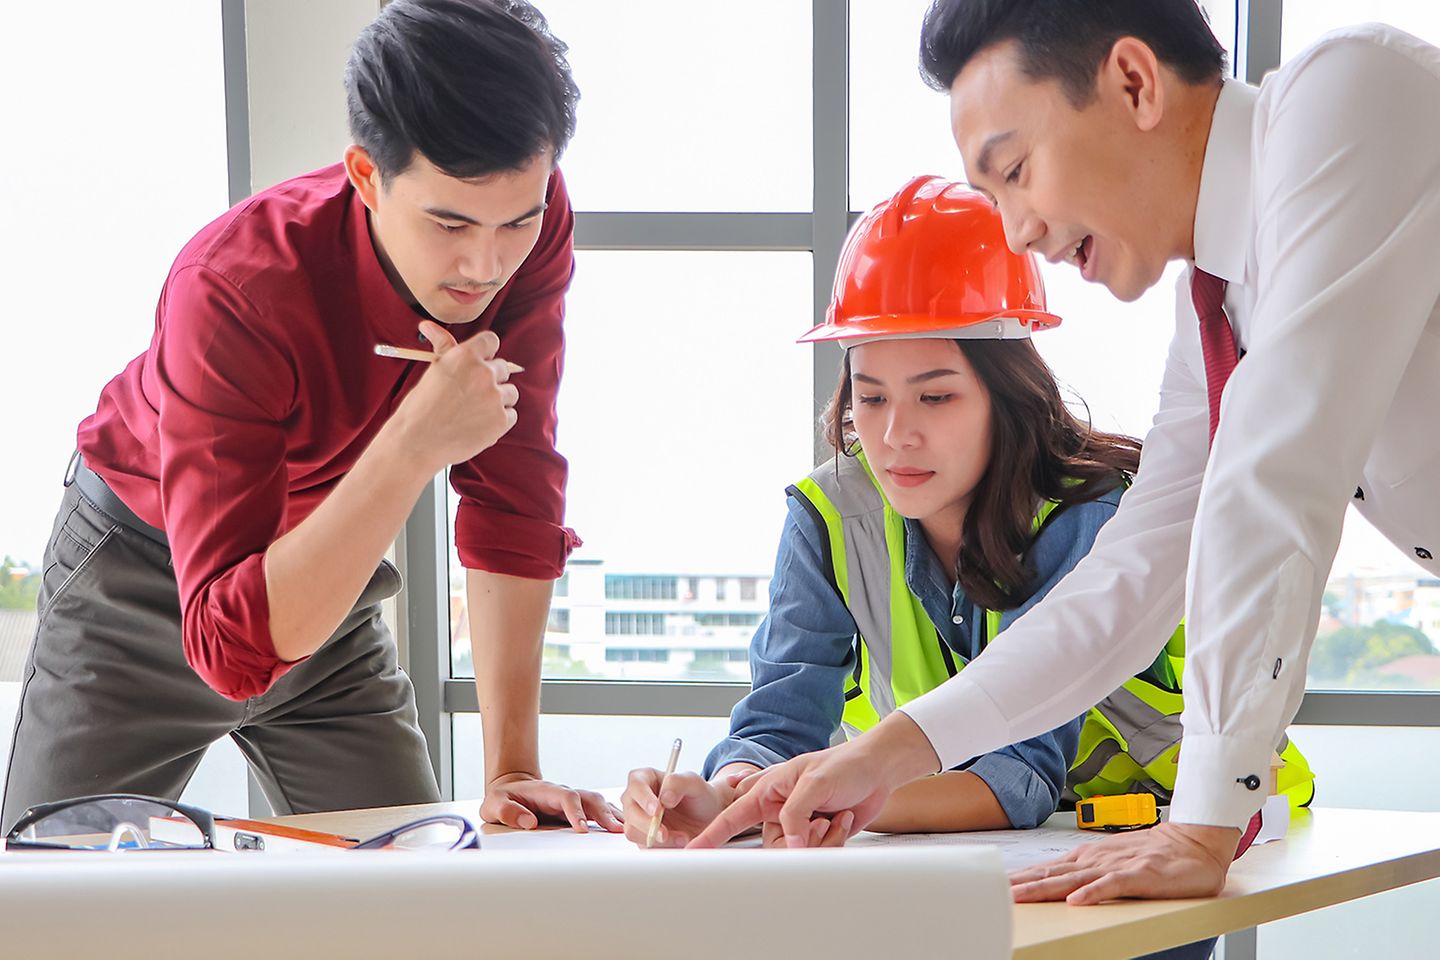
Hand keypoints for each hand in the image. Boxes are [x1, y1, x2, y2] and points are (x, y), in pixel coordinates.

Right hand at [389, 321, 519, 471]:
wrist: (417, 441)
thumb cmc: (421, 406)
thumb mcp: (433, 370)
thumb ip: (442, 346)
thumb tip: (428, 325)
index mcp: (465, 356)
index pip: (491, 341)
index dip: (486, 353)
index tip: (479, 364)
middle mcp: (484, 373)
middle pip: (503, 369)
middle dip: (490, 380)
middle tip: (470, 395)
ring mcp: (495, 397)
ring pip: (510, 393)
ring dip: (498, 400)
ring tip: (474, 411)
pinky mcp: (501, 420)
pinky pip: (511, 414)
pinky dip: (499, 420)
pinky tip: (479, 424)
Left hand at [480, 773, 623, 833]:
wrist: (511, 788)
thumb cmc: (503, 798)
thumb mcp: (495, 804)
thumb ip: (508, 811)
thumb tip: (528, 821)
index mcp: (547, 791)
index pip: (567, 797)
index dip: (576, 812)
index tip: (581, 828)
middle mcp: (564, 794)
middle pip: (590, 798)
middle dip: (604, 814)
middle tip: (616, 830)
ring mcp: (574, 800)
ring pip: (599, 803)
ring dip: (613, 816)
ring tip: (626, 832)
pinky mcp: (578, 810)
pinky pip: (600, 811)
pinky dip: (613, 817)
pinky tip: (624, 829)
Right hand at [621, 768, 747, 847]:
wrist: (707, 818)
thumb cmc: (699, 796)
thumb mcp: (696, 783)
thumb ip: (679, 783)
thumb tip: (664, 798)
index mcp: (646, 778)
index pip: (636, 784)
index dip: (644, 797)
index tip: (657, 810)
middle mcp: (637, 798)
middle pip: (630, 811)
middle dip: (647, 824)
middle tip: (665, 833)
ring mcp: (637, 819)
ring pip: (633, 831)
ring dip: (656, 839)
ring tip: (682, 837)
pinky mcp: (642, 837)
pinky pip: (644, 846)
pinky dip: (662, 848)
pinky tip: (679, 842)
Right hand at [688, 712, 938, 848]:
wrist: (879, 770)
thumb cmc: (845, 764)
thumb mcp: (815, 783)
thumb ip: (795, 813)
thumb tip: (788, 843)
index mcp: (768, 790)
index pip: (733, 816)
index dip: (711, 836)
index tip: (692, 851)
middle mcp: (780, 809)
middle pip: (772, 846)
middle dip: (799, 842)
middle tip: (820, 823)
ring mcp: (799, 824)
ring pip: (796, 854)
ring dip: (821, 839)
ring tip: (835, 816)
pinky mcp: (818, 836)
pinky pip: (818, 854)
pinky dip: (835, 840)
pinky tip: (843, 818)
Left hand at [1009, 821, 1240, 903]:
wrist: (1191, 843)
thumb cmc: (1151, 854)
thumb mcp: (1110, 862)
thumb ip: (1085, 872)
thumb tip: (1054, 884)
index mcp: (1086, 858)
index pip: (1045, 870)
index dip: (1020, 878)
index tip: (994, 886)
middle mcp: (1094, 860)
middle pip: (1050, 875)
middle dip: (1021, 885)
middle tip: (993, 893)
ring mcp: (1114, 866)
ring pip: (1072, 879)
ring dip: (1044, 889)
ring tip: (1019, 897)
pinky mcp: (1137, 875)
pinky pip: (1111, 885)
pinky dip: (1093, 893)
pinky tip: (1076, 901)